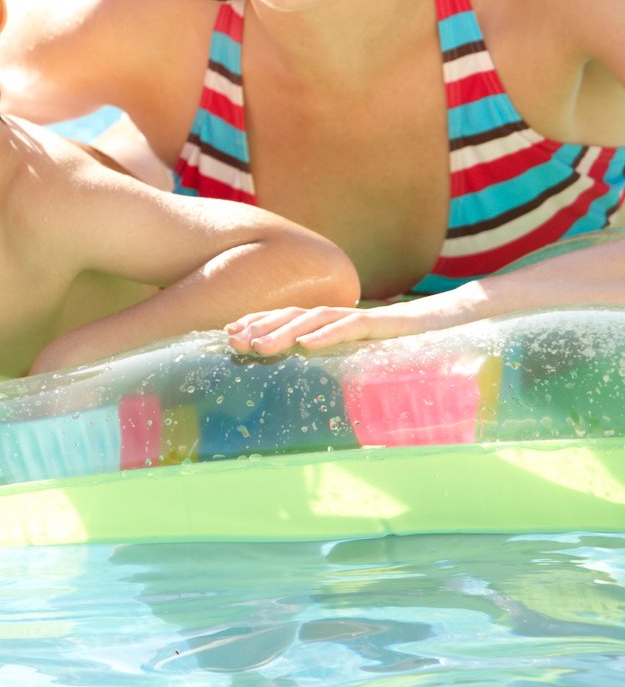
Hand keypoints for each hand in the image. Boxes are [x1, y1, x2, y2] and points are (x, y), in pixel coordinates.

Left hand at [225, 297, 472, 355]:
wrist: (469, 320)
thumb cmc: (421, 344)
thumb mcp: (376, 358)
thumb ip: (349, 363)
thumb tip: (320, 384)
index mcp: (341, 323)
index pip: (292, 318)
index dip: (260, 322)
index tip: (231, 335)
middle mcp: (349, 316)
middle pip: (294, 315)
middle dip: (260, 326)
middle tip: (231, 341)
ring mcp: (368, 317)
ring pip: (315, 318)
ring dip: (282, 330)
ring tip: (256, 345)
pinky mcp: (390, 325)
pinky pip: (354, 326)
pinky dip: (327, 334)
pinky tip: (305, 343)